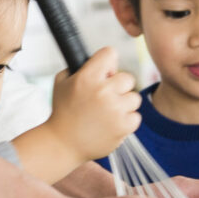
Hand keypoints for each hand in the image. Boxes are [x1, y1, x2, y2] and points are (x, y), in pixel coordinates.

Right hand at [47, 46, 140, 162]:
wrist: (62, 144)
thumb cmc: (63, 112)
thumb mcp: (62, 82)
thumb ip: (80, 67)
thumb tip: (103, 62)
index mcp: (88, 77)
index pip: (111, 53)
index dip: (108, 64)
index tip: (103, 74)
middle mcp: (103, 91)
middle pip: (128, 78)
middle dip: (118, 87)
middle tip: (105, 98)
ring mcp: (115, 110)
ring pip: (134, 98)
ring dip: (124, 105)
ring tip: (107, 113)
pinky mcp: (123, 126)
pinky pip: (136, 117)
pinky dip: (126, 121)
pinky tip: (111, 124)